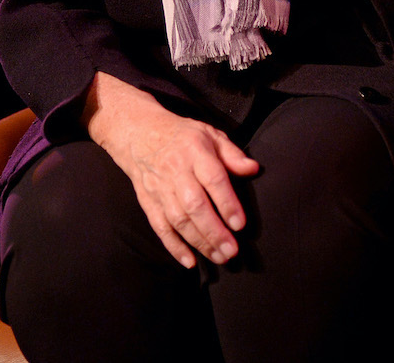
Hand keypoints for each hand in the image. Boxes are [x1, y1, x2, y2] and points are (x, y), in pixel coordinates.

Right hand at [83, 72, 258, 268]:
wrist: (139, 133)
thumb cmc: (182, 136)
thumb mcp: (210, 135)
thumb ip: (232, 154)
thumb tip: (253, 169)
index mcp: (195, 152)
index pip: (213, 179)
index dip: (227, 203)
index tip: (240, 224)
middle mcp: (176, 171)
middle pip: (194, 205)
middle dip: (214, 231)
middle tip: (231, 250)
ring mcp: (160, 189)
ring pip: (178, 220)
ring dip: (199, 242)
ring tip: (219, 257)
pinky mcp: (149, 202)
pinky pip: (160, 227)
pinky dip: (173, 246)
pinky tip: (189, 261)